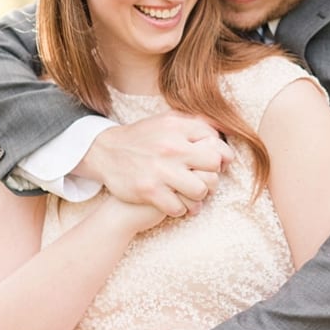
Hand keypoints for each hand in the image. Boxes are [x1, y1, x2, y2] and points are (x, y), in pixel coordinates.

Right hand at [79, 113, 233, 215]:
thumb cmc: (142, 139)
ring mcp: (160, 170)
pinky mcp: (149, 191)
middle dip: (213, 174)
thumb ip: (193, 123)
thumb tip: (222, 130)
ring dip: (199, 195)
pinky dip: (181, 209)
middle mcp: (170, 147)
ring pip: (201, 189)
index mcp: (176, 127)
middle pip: (213, 165)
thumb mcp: (165, 121)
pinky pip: (180, 207)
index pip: (215, 141)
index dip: (222, 154)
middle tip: (205, 179)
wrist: (106, 152)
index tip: (218, 163)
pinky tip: (176, 204)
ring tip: (192, 194)